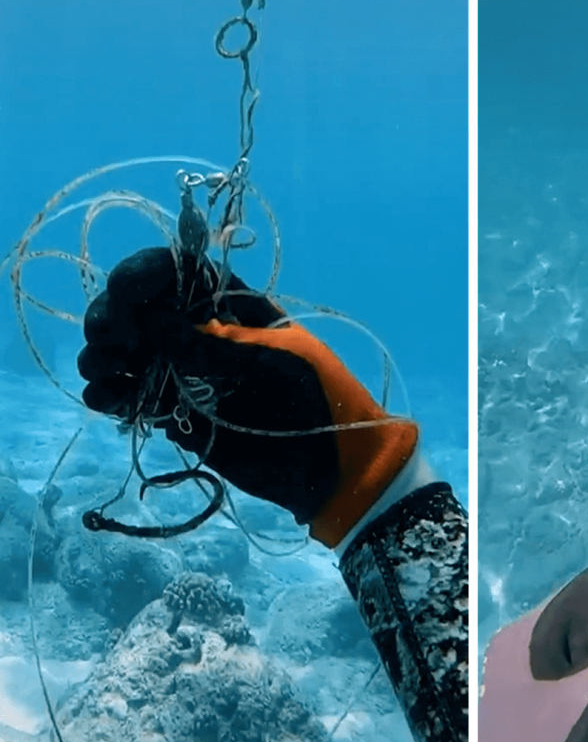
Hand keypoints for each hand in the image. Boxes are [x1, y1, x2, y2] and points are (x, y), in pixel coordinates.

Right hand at [76, 247, 417, 545]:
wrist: (333, 467)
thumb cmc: (318, 400)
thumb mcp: (274, 364)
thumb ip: (213, 346)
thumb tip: (147, 318)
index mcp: (234, 305)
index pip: (179, 273)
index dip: (145, 274)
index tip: (129, 291)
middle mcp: (200, 333)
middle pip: (137, 310)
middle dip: (113, 317)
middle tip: (114, 341)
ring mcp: (183, 373)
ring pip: (122, 353)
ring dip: (101, 356)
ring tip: (106, 372)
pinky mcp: (173, 413)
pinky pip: (126, 396)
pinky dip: (107, 394)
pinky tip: (109, 400)